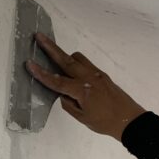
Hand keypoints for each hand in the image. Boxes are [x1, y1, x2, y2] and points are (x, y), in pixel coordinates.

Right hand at [27, 34, 146, 141]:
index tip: (29, 63)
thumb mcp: (81, 117)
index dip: (41, 74)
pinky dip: (75, 63)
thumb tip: (63, 92)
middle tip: (39, 36)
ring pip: (77, 58)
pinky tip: (71, 72)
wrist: (129, 119)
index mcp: (82, 90)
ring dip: (65, 56)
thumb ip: (68, 103)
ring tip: (54, 58)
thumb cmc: (104, 122)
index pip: (57, 81)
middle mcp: (88, 77)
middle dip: (51, 48)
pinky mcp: (102, 74)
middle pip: (65, 60)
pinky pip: (85, 64)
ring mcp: (96, 73)